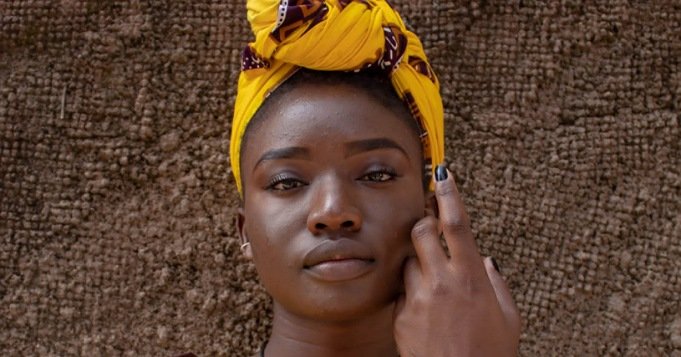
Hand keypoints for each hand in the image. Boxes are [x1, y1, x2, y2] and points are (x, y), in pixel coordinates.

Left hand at [393, 166, 520, 355]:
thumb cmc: (489, 354)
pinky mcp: (401, 315)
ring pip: (408, 260)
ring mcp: (418, 299)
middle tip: (429, 223)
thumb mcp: (507, 318)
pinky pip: (403, 291)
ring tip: (434, 281)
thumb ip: (495, 284)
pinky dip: (413, 291)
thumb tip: (485, 261)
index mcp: (471, 279)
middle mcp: (441, 283)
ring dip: (418, 261)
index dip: (449, 195)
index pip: (457, 224)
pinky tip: (427, 310)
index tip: (443, 173)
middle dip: (423, 222)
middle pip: (421, 232)